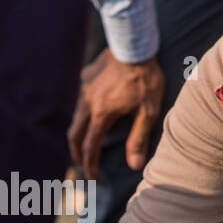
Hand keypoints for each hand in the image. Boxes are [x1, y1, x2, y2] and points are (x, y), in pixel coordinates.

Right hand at [68, 49, 164, 178]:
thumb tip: (135, 166)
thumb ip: (139, 139)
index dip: (90, 165)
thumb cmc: (146, 79)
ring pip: (75, 116)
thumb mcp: (148, 111)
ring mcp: (84, 88)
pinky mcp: (86, 75)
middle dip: (77, 153)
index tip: (92, 178)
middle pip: (74, 135)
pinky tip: (93, 112)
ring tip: (87, 142)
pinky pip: (81, 99)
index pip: (90, 146)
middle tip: (84, 164)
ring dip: (79, 133)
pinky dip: (83, 113)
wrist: (134, 45)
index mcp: (101, 114)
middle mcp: (87, 103)